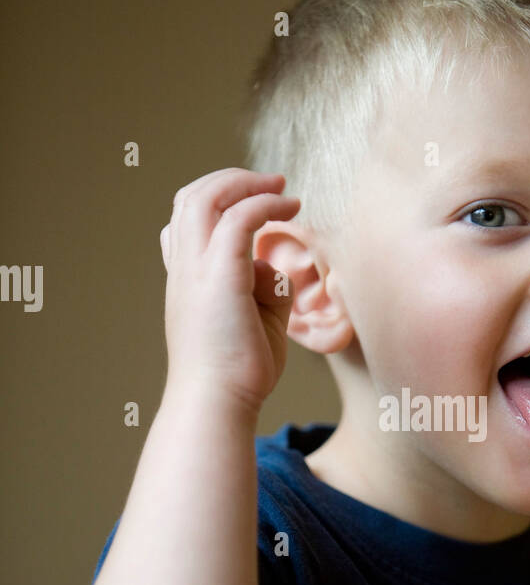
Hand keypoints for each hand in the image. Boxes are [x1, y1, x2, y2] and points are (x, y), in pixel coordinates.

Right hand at [159, 168, 300, 413]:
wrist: (218, 404)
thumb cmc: (239, 373)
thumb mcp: (258, 319)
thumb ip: (265, 288)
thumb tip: (276, 266)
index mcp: (186, 281)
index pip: (182, 222)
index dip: (214, 201)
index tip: (251, 202)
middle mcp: (185, 270)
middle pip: (190, 198)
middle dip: (230, 180)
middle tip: (272, 182)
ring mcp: (196, 271)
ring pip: (206, 198)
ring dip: (247, 184)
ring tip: (283, 188)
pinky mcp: (219, 277)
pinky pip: (238, 220)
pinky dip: (265, 204)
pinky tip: (292, 208)